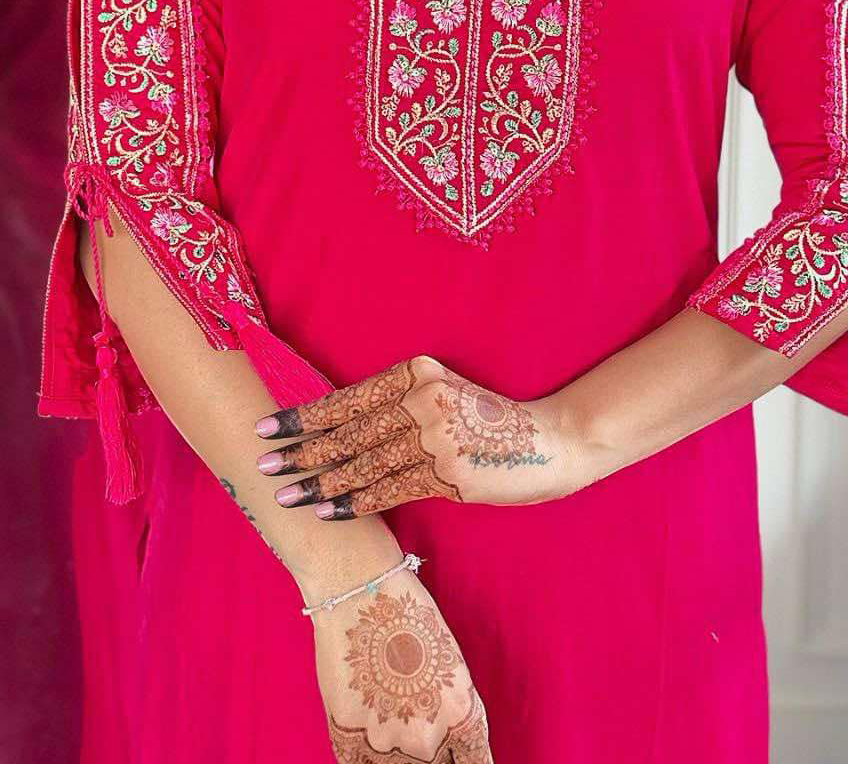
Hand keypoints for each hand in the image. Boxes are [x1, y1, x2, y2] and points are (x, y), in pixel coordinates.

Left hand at [254, 356, 587, 517]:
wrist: (549, 440)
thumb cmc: (489, 421)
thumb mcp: (444, 394)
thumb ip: (400, 403)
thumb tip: (338, 428)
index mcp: (417, 371)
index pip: (348, 396)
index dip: (304, 415)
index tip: (267, 426)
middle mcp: (422, 397)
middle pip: (348, 430)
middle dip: (300, 451)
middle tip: (262, 464)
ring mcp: (435, 435)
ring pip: (362, 463)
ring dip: (319, 482)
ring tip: (284, 494)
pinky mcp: (448, 472)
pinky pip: (389, 489)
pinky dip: (354, 502)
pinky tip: (326, 510)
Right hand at [310, 566, 491, 762]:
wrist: (361, 591)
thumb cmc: (407, 615)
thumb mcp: (449, 666)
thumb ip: (449, 712)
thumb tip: (444, 739)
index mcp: (462, 717)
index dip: (464, 762)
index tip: (456, 758)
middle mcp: (428, 739)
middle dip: (428, 752)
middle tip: (416, 723)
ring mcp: (386, 743)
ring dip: (395, 751)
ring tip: (389, 715)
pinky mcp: (348, 738)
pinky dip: (365, 754)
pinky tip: (368, 731)